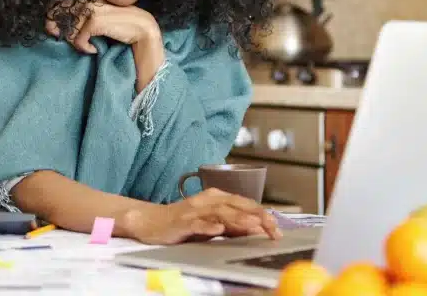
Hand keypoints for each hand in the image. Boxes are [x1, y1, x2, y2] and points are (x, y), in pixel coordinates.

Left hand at [46, 0, 159, 53]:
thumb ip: (79, 20)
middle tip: (74, 41)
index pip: (60, 4)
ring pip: (69, 31)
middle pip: (60, 16)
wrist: (140, 28)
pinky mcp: (95, 21)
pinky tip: (94, 49)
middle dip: (60, 31)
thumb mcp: (97, 20)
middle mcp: (87, 0)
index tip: (52, 29)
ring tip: (88, 45)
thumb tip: (53, 27)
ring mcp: (90, 10)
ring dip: (76, 42)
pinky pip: (78, 40)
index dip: (51, 17)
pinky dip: (85, 48)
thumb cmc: (118, 25)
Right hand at [122, 188, 281, 245]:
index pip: (244, 203)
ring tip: (252, 226)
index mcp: (216, 198)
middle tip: (272, 227)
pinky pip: (196, 224)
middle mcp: (207, 200)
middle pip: (235, 206)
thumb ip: (232, 224)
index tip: (277, 227)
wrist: (150, 221)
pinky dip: (207, 227)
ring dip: (237, 220)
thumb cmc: (182, 222)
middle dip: (256, 216)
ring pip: (219, 213)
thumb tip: (256, 229)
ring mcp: (193, 211)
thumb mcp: (211, 222)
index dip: (262, 214)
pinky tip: (217, 230)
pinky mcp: (181, 222)